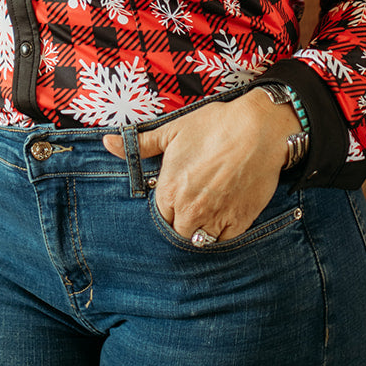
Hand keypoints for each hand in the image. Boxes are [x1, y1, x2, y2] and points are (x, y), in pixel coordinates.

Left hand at [102, 90, 296, 241]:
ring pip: (199, 239)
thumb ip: (139, 144)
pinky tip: (225, 212)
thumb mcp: (172, 131)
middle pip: (178, 230)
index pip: (159, 215)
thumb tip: (106, 143)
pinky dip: (222, 231)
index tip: (177, 193)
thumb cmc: (214, 125)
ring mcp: (216, 217)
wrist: (258, 128)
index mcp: (170, 190)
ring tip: (209, 207)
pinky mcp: (240, 222)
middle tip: (194, 199)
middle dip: (182, 219)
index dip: (167, 205)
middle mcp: (190, 209)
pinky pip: (224, 240)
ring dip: (200, 228)